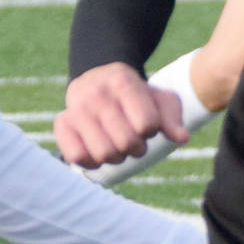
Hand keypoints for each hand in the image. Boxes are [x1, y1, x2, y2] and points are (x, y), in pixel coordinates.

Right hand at [55, 63, 188, 167]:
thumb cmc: (135, 96)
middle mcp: (96, 93)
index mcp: (123, 82)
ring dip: (116, 158)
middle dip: (136, 148)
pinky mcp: (62, 124)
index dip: (151, 131)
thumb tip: (182, 138)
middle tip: (133, 141)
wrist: (98, 80)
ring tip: (117, 146)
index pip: (147, 124)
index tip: (146, 126)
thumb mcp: (158, 98)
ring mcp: (76, 108)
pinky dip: (92, 162)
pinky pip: (77, 157)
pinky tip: (98, 153)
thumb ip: (172, 117)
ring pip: (104, 153)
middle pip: (126, 143)